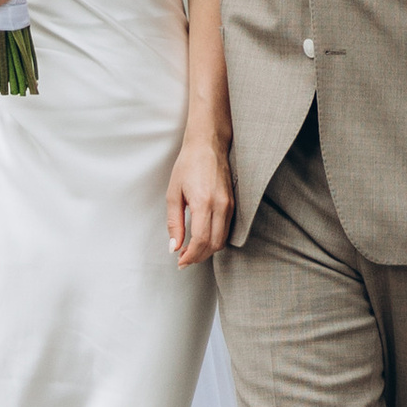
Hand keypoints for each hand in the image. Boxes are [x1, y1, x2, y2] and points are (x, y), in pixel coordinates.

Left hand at [166, 142, 233, 265]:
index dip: (190, 256)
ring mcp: (229, 205)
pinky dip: (215, 240)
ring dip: (207, 250)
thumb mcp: (173, 193)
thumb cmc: (188, 165)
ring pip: (222, 240)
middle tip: (183, 258)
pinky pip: (226, 230)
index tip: (179, 261)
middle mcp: (220, 206)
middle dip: (198, 257)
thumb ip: (174, 223)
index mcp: (203, 202)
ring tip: (190, 250)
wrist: (208, 145)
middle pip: (214, 245)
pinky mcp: (233, 204)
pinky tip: (202, 238)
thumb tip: (174, 247)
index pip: (200, 241)